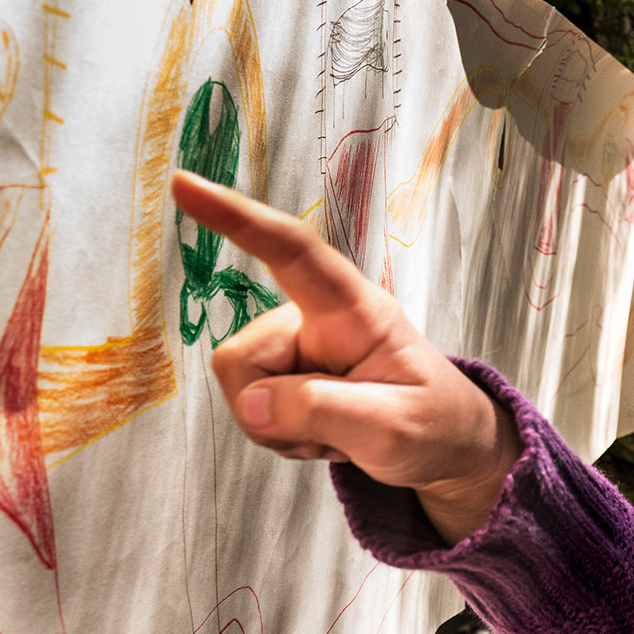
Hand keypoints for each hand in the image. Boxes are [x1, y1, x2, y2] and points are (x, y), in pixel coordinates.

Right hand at [170, 171, 519, 543]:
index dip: (238, 218)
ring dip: (277, 426)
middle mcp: (316, 319)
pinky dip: (279, 434)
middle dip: (271, 409)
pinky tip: (320, 434)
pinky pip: (249, 409)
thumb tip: (252, 404)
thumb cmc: (432, 423)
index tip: (187, 185)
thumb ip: (322, 412)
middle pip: (242, 354)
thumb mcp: (393, 429)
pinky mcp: (285, 374)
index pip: (293, 252)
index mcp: (355, 311)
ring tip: (332, 432)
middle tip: (331, 435)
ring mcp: (297, 347)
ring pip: (239, 387)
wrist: (446, 448)